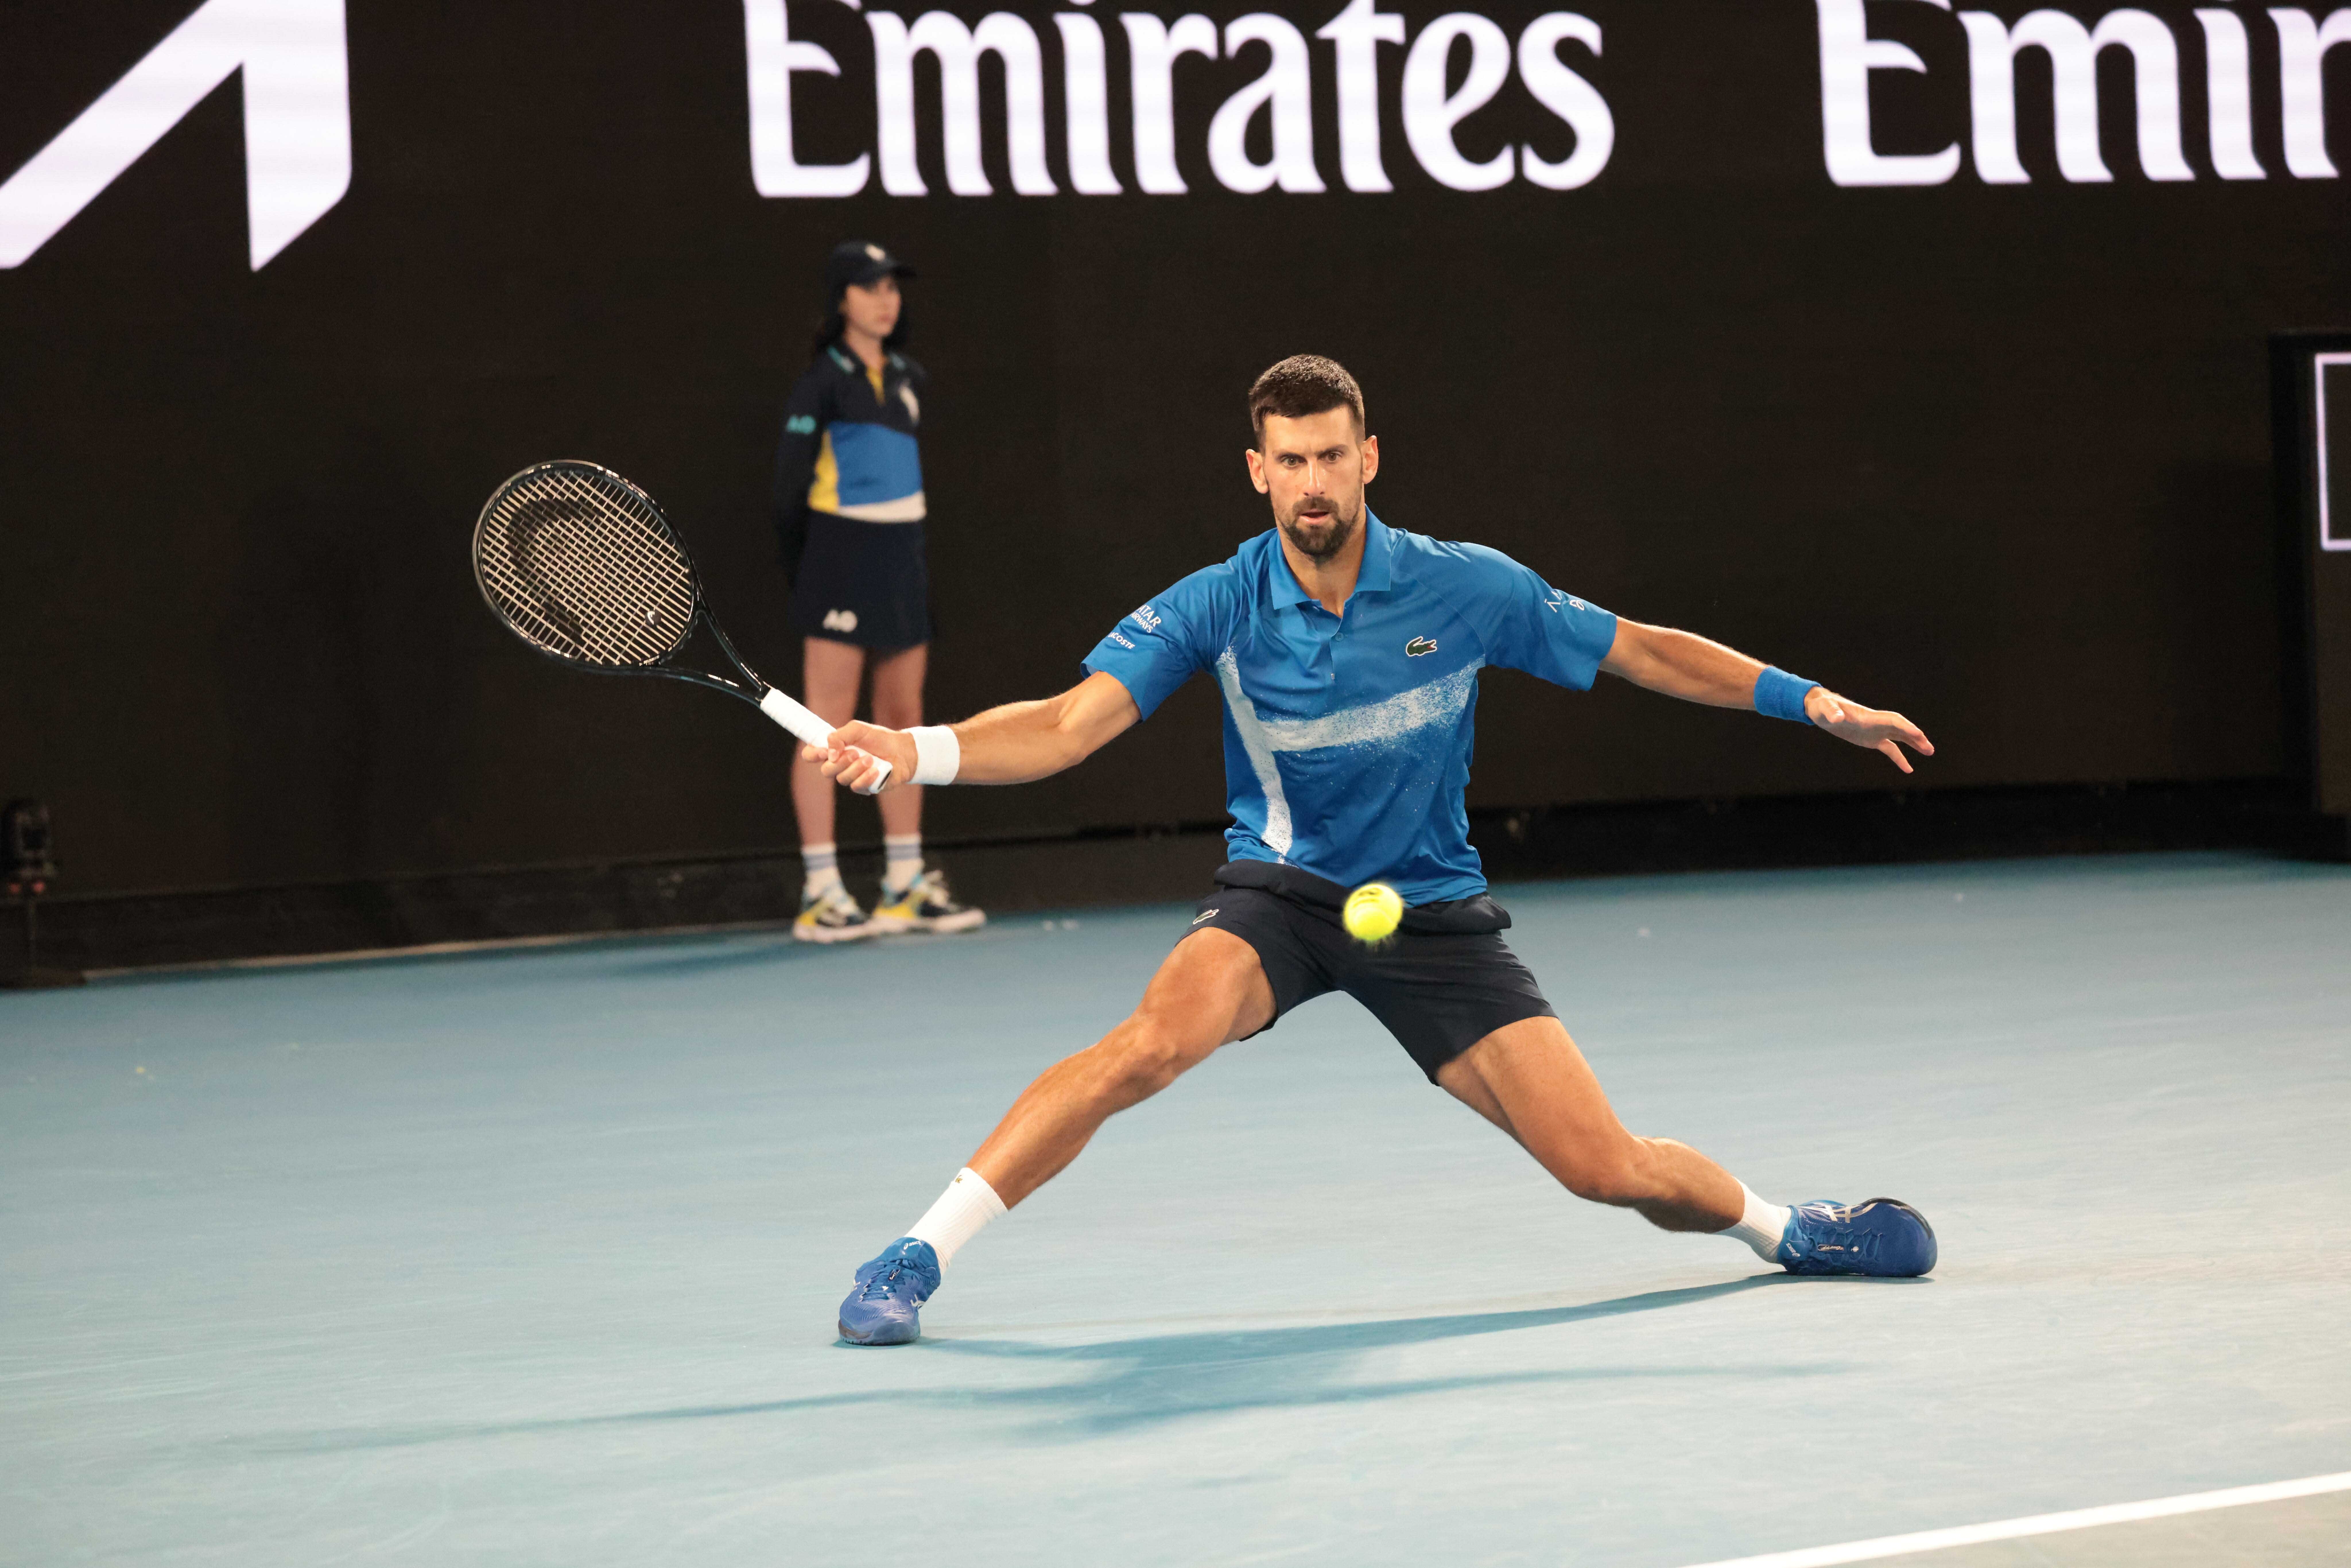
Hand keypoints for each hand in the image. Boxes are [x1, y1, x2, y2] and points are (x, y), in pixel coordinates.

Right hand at [802, 720, 915, 795]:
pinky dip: (866, 777)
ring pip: (842, 779)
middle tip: (854, 752)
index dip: (812, 754)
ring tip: (870, 759)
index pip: (812, 754)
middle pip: (826, 771)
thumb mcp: (858, 729)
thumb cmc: (880, 738)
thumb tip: (829, 753)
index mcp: (835, 750)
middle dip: (839, 762)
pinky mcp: (864, 787)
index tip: (822, 751)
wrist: (902, 750)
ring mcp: (851, 777)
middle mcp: (840, 765)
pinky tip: (876, 769)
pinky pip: (857, 787)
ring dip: (856, 768)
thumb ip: (839, 736)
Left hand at [1805, 688, 1933, 773]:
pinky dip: (1899, 758)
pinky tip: (1909, 768)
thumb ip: (1832, 712)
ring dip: (1914, 744)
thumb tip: (1837, 718)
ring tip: (1929, 752)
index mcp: (1868, 716)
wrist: (1820, 708)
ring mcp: (1875, 731)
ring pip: (1900, 737)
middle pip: (1901, 728)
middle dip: (1916, 736)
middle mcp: (1876, 722)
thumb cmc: (1822, 706)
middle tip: (1929, 748)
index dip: (1905, 726)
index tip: (1918, 734)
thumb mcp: (1824, 709)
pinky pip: (1890, 749)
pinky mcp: (1870, 739)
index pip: (1893, 720)